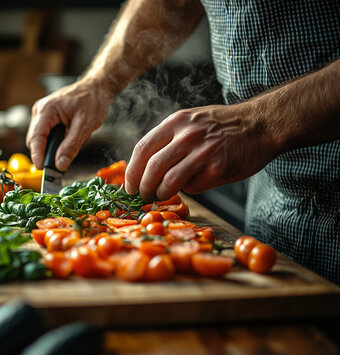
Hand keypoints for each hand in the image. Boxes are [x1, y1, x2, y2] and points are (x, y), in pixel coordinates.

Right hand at [26, 79, 112, 170]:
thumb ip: (71, 146)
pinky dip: (55, 142)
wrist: (97, 88)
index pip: (36, 137)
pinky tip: (68, 138)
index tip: (42, 169)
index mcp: (46, 110)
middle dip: (46, 153)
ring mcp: (42, 114)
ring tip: (69, 144)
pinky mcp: (47, 118)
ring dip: (51, 147)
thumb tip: (60, 164)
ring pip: (41, 139)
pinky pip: (47, 135)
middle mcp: (40, 111)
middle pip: (35, 140)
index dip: (38, 155)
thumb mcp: (84, 125)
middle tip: (60, 165)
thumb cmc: (92, 100)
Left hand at [124, 104, 279, 201]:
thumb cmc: (222, 126)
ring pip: (169, 182)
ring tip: (162, 195)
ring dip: (162, 194)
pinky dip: (190, 190)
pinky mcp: (218, 168)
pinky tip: (198, 182)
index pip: (142, 149)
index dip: (131, 172)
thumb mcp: (191, 121)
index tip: (128, 186)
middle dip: (143, 188)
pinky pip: (193, 187)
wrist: (262, 124)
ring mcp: (203, 152)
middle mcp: (187, 135)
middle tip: (142, 197)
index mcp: (176, 122)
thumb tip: (142, 168)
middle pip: (152, 168)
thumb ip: (168, 139)